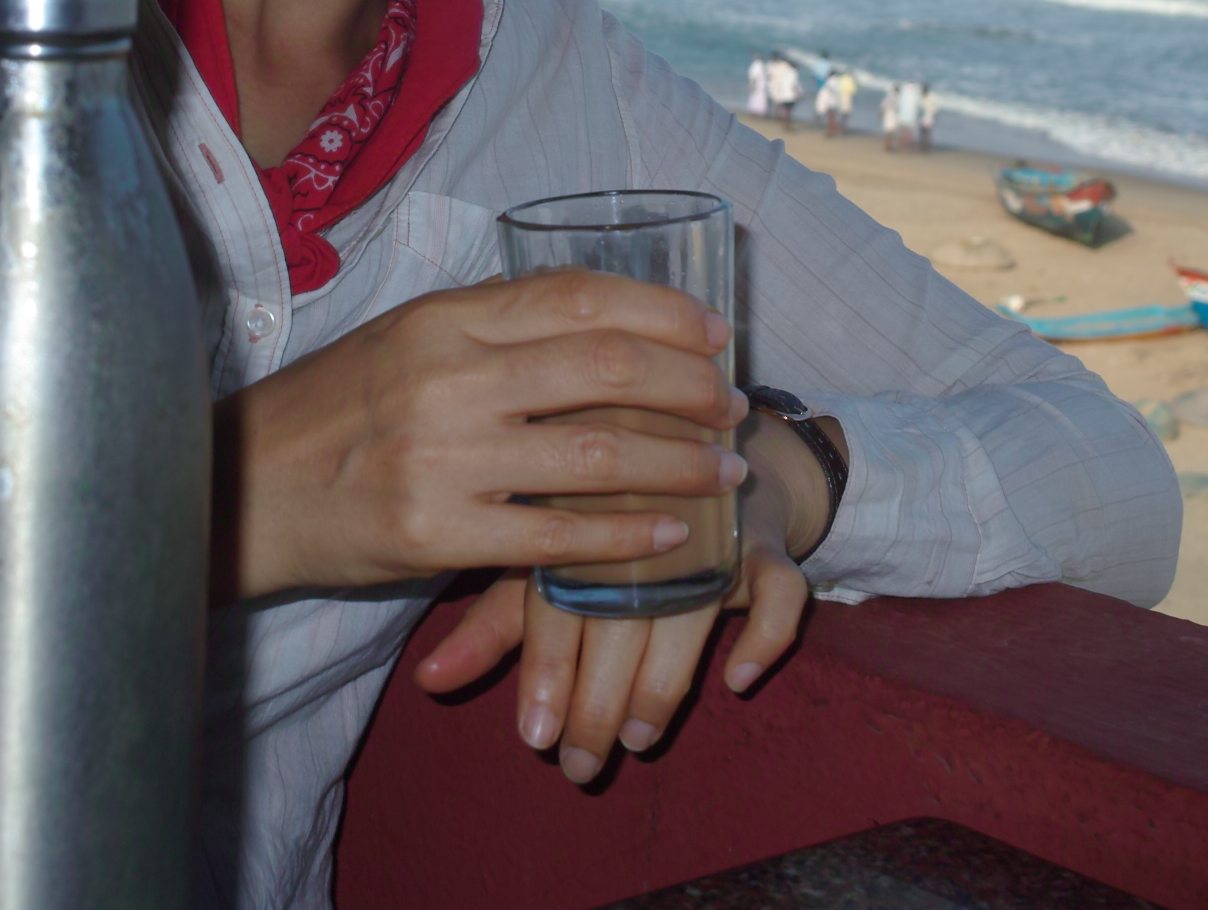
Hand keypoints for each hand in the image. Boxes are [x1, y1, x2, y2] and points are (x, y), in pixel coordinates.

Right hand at [218, 269, 750, 600]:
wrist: (241, 491)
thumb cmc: (331, 414)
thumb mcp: (401, 344)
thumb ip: (486, 334)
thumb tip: (594, 322)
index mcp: (443, 321)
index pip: (578, 296)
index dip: (663, 310)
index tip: (714, 333)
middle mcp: (447, 376)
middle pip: (605, 363)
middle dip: (691, 385)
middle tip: (731, 408)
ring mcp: (442, 456)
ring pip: (597, 450)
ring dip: (680, 462)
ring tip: (723, 474)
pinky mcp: (435, 533)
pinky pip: (557, 534)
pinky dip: (627, 534)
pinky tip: (669, 534)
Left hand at [410, 414, 830, 781]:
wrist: (703, 442)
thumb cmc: (603, 512)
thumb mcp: (547, 556)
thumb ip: (494, 623)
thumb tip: (427, 682)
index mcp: (575, 510)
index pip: (559, 600)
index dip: (547, 672)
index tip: (536, 738)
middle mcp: (639, 518)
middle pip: (620, 617)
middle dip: (597, 700)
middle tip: (581, 766)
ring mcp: (707, 531)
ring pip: (688, 613)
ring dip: (663, 682)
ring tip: (636, 737)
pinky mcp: (763, 542)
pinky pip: (780, 592)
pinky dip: (764, 636)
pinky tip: (739, 680)